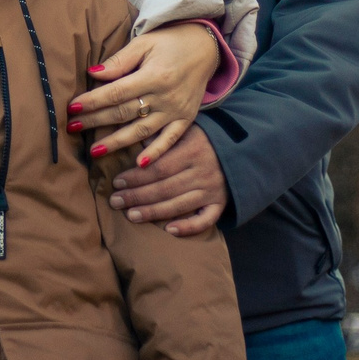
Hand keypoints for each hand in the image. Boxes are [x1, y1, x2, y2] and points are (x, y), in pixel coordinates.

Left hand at [67, 23, 223, 163]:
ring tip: (95, 151)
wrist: (206, 46)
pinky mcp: (186, 119)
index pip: (116, 92)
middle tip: (72, 128)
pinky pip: (170, 140)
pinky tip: (138, 164)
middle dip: (96, 121)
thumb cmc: (170, 41)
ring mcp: (176, 110)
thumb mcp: (144, 42)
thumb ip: (120, 60)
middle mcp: (165, 96)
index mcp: (153, 75)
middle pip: (124, 112)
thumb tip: (93, 73)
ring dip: (117, 142)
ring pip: (142, 131)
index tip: (72, 107)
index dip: (93, 101)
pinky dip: (155, 153)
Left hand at [109, 124, 226, 236]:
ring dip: (153, 212)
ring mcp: (212, 190)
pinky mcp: (220, 204)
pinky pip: (205, 220)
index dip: (136, 176)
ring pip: (178, 205)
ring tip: (130, 216)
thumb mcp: (187, 129)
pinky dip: (188, 227)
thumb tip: (136, 141)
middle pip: (164, 188)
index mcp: (192, 150)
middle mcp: (203, 171)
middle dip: (137, 196)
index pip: (159, 167)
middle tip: (115, 201)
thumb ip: (163, 136)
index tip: (117, 182)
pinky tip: (169, 230)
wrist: (243, 148)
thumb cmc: (206, 138)